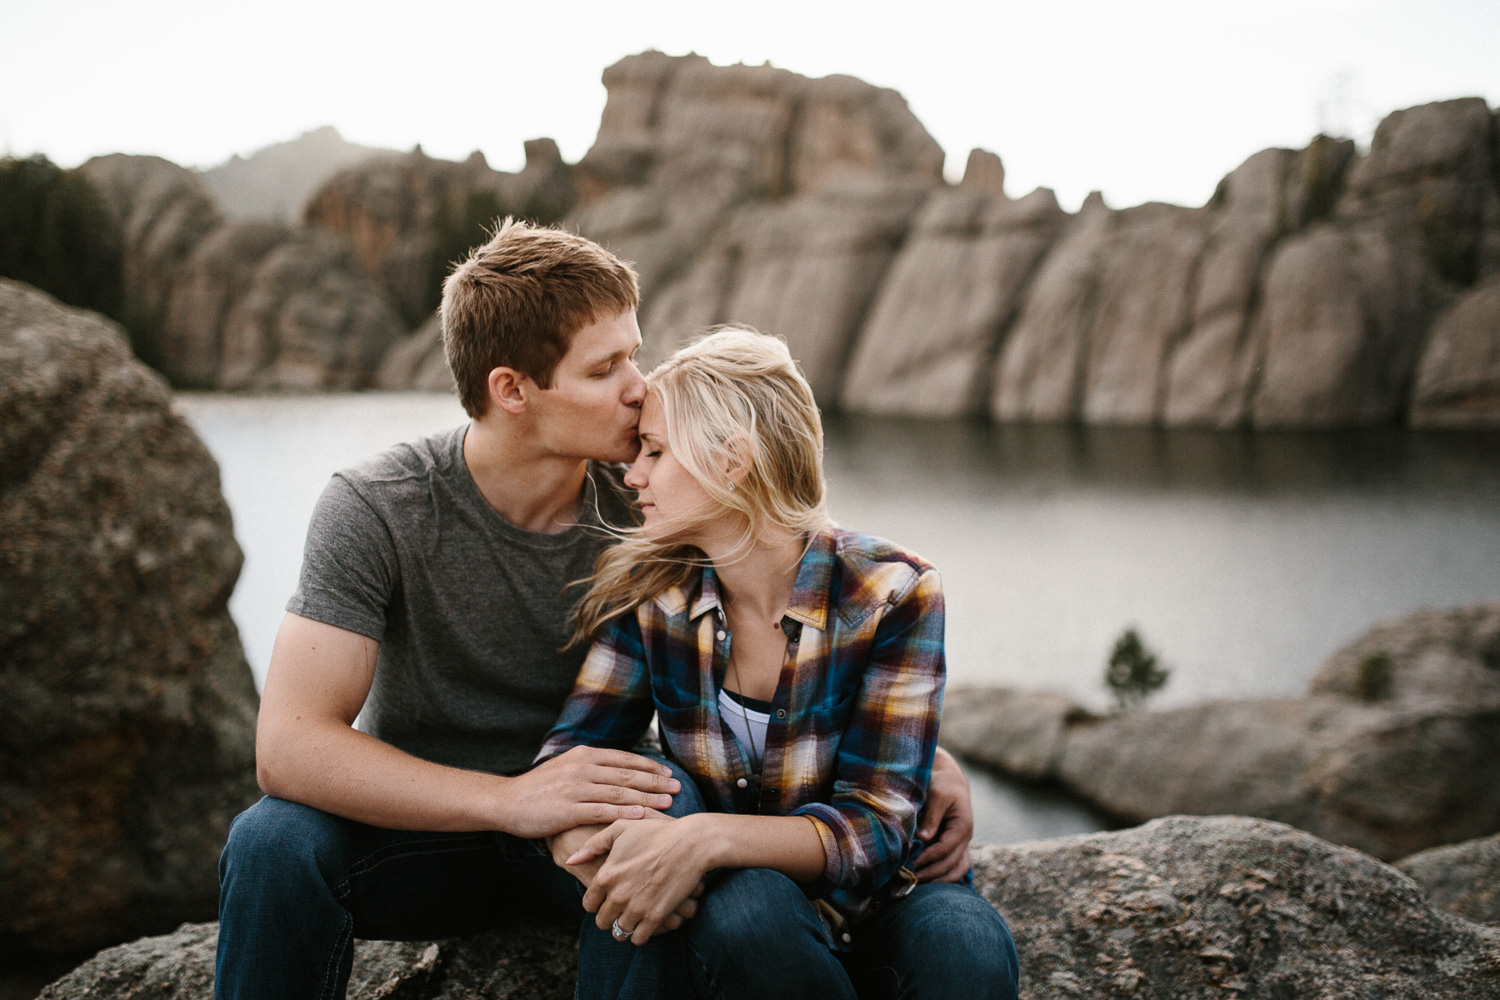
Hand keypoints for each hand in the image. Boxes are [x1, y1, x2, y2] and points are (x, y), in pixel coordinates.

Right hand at [498, 746, 679, 839]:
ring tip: (667, 803)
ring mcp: (575, 789)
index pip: (624, 759)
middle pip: (626, 775)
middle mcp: (582, 768)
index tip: (668, 773)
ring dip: (646, 798)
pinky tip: (640, 817)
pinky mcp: (567, 810)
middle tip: (677, 787)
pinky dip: (623, 814)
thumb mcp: (566, 767)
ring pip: (619, 793)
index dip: (648, 766)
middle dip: (655, 781)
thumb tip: (619, 770)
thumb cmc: (539, 788)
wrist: (507, 801)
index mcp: (583, 755)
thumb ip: (591, 766)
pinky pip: (601, 811)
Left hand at [570, 815, 712, 944]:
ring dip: (624, 926)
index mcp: (606, 875)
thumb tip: (571, 860)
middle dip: (608, 916)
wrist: (690, 843)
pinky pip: (638, 939)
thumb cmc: (655, 832)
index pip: (588, 904)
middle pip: (602, 921)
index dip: (596, 903)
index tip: (605, 898)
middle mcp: (618, 895)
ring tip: (633, 916)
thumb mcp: (620, 829)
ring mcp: (637, 908)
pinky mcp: (656, 917)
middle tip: (619, 908)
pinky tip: (646, 921)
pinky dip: (640, 934)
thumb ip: (593, 845)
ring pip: (619, 932)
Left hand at [915, 746, 973, 882]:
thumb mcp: (937, 795)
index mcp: (963, 825)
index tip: (913, 863)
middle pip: (953, 863)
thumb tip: (924, 838)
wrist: (950, 779)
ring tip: (921, 883)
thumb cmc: (942, 784)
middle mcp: (966, 837)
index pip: (946, 848)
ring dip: (941, 879)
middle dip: (934, 873)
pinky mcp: (956, 845)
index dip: (930, 857)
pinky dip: (945, 875)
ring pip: (958, 869)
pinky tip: (929, 880)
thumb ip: (932, 817)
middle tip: (914, 879)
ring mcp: (963, 843)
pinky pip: (955, 865)